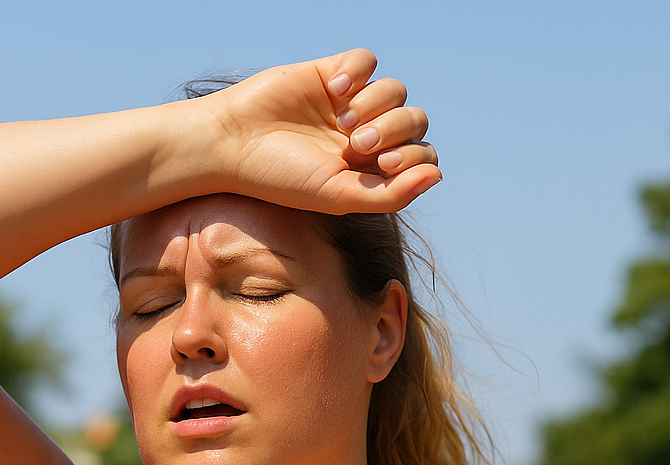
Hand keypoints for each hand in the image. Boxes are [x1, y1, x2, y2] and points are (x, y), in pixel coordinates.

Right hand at [201, 48, 440, 214]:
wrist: (232, 144)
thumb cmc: (280, 178)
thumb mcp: (337, 197)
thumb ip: (390, 195)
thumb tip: (437, 177)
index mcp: (370, 171)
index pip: (421, 157)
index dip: (415, 158)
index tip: (385, 165)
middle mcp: (364, 136)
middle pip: (414, 121)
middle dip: (394, 130)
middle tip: (356, 144)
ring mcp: (349, 104)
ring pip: (396, 90)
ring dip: (377, 103)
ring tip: (343, 119)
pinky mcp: (330, 73)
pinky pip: (367, 61)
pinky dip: (358, 72)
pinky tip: (333, 89)